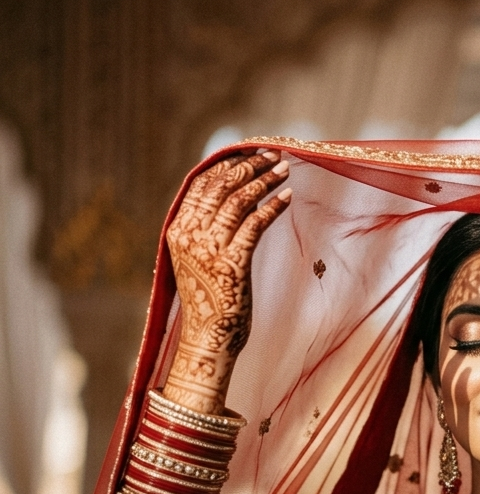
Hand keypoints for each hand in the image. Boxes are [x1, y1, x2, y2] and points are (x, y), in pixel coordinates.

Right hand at [164, 151, 290, 409]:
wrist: (208, 339)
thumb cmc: (210, 302)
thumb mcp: (198, 260)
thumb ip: (205, 232)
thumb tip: (227, 203)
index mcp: (178, 231)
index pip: (202, 185)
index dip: (227, 165)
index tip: (249, 154)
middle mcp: (190, 235)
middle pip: (222, 186)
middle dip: (249, 165)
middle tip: (272, 155)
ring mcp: (210, 248)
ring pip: (240, 201)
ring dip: (265, 181)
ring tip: (284, 170)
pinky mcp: (233, 263)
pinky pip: (255, 225)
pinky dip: (273, 207)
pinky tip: (287, 197)